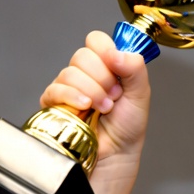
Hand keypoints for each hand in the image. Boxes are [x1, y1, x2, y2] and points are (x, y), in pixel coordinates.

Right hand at [39, 30, 150, 174]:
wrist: (117, 152)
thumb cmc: (127, 126)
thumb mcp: (140, 94)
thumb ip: (135, 68)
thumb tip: (116, 53)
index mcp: (106, 66)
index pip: (96, 40)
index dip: (105, 51)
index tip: (117, 68)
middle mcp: (85, 73)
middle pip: (82, 55)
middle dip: (103, 78)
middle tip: (114, 96)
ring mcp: (68, 87)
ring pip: (70, 73)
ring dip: (92, 92)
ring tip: (104, 108)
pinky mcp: (53, 102)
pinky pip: (56, 89)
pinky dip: (73, 97)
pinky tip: (85, 107)